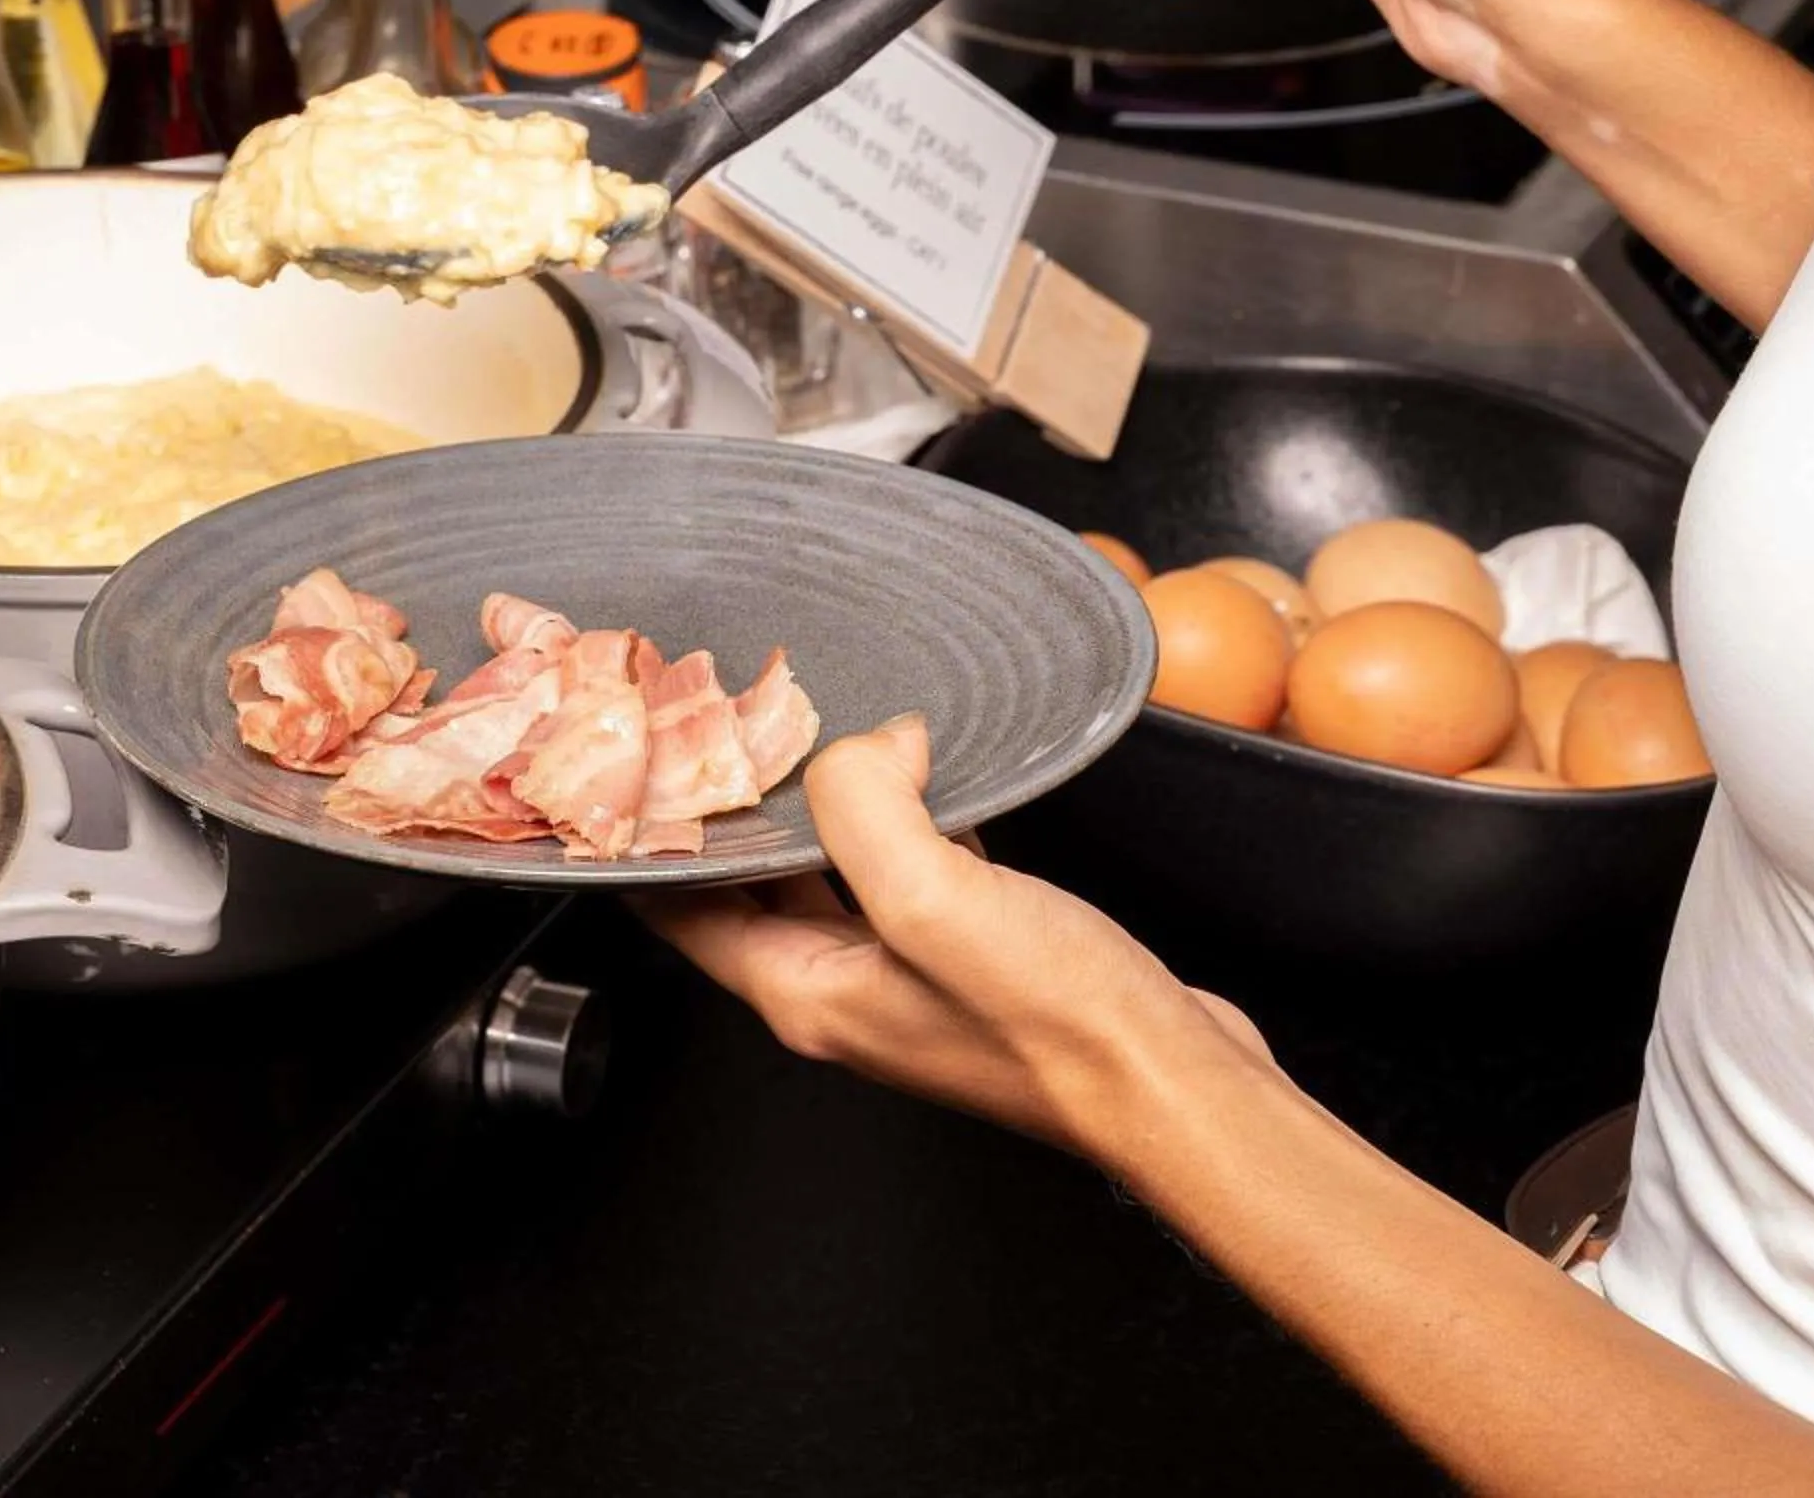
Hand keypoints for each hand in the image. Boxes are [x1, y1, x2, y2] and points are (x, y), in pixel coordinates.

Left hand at [636, 716, 1267, 1163]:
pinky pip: (915, 879)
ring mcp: (910, 981)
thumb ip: (866, 808)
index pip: (681, 912)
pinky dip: (910, 825)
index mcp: (803, 991)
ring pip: (838, 877)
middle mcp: (845, 991)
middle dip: (740, 812)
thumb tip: (869, 745)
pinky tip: (934, 781)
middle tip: (730, 726)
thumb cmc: (1059, 1030)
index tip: (638, 767)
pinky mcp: (975, 964)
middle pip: (754, 889)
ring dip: (830, 809)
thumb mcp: (932, 899)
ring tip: (822, 732)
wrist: (1175, 1087)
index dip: (651, 840)